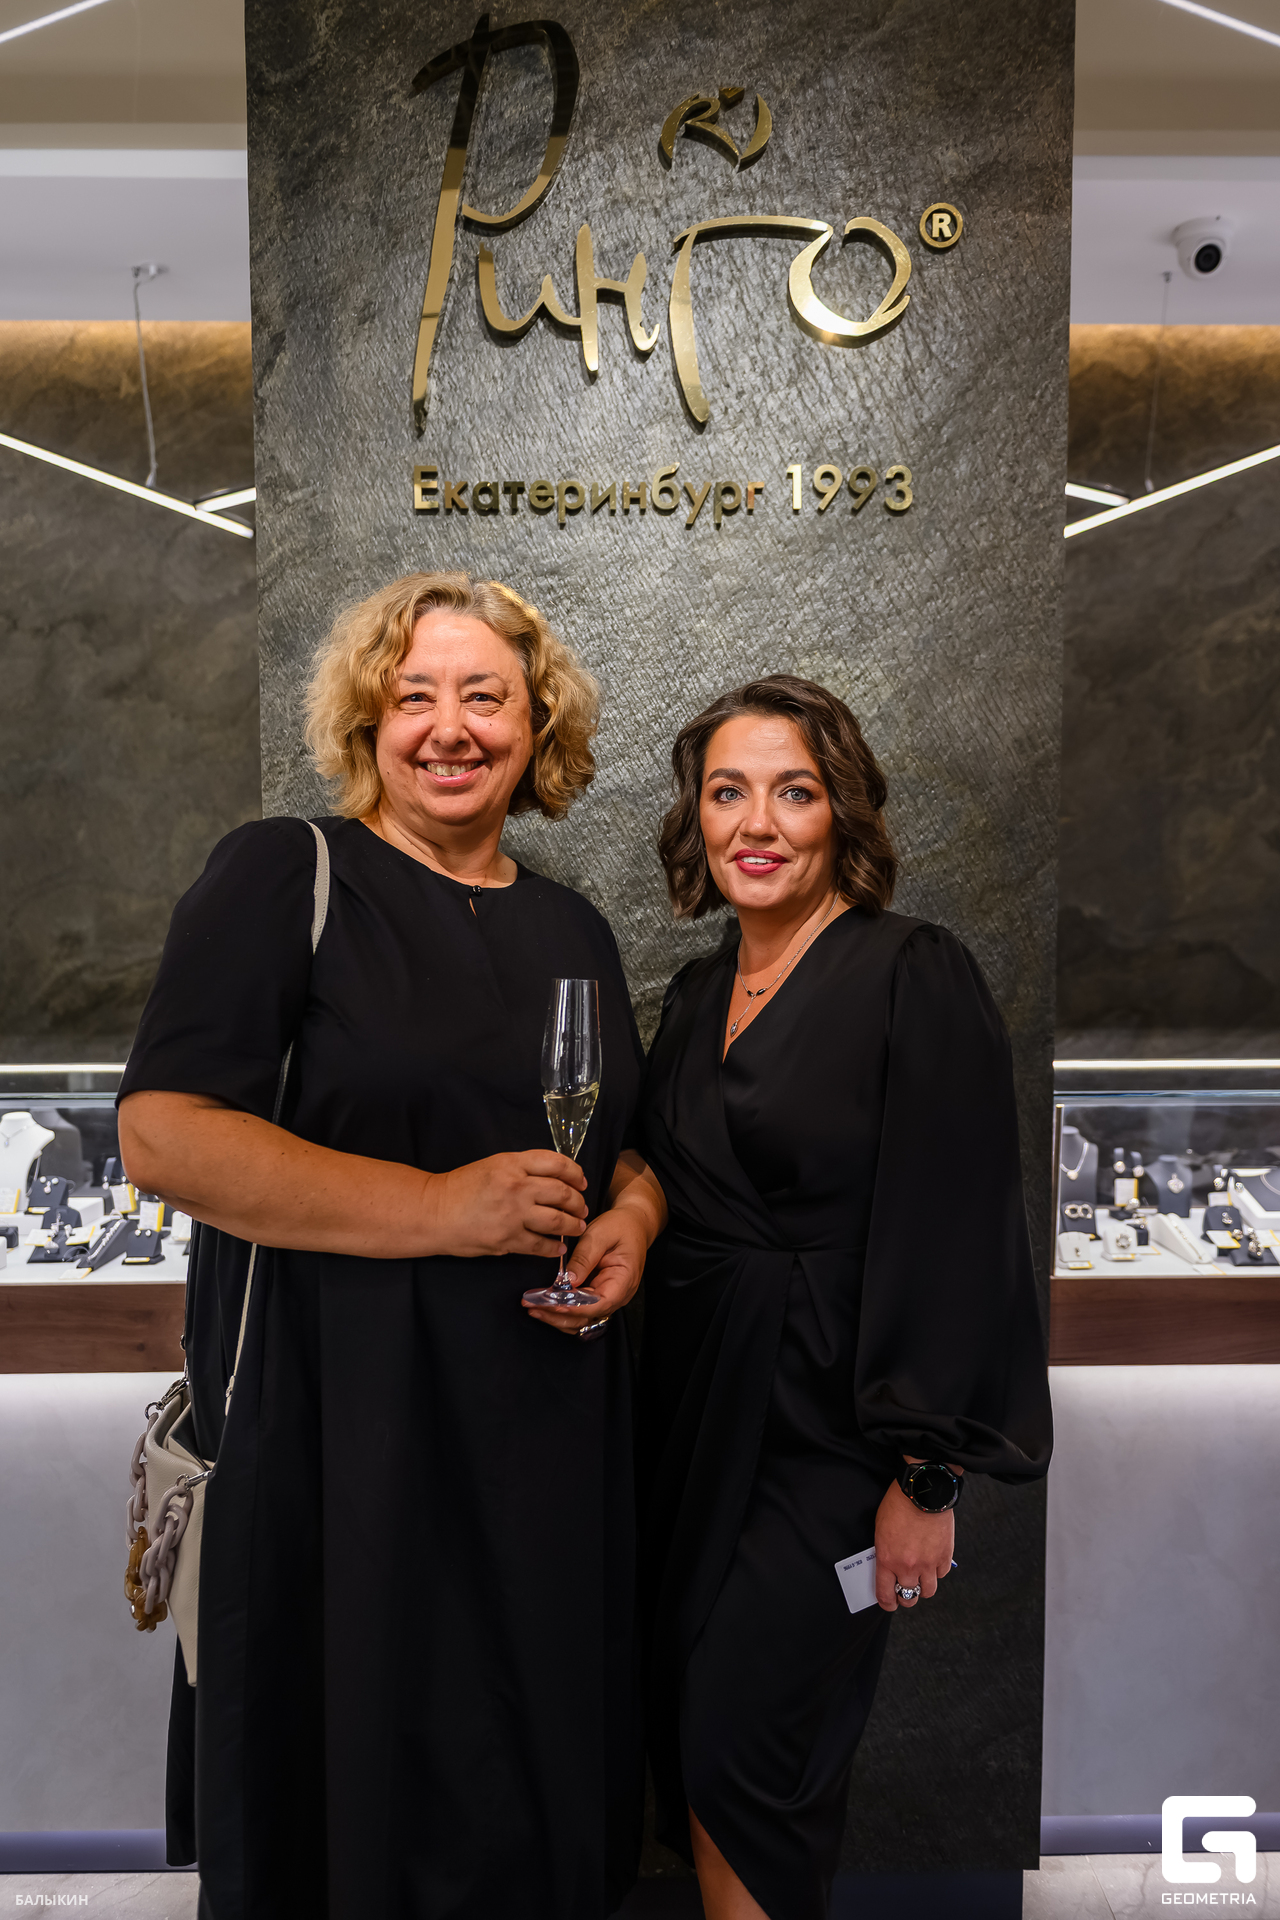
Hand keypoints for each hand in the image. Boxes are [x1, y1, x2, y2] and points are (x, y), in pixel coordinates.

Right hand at [426, 1150, 586, 1258]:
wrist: (435, 1212)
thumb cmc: (461, 1187)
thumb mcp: (493, 1166)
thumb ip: (522, 1169)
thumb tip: (553, 1179)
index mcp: (513, 1164)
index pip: (556, 1163)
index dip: (575, 1172)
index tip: (581, 1181)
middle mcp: (517, 1187)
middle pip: (562, 1193)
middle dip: (578, 1202)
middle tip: (582, 1207)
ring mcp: (513, 1215)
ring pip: (557, 1221)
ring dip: (573, 1225)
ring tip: (578, 1227)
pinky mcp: (507, 1239)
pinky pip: (540, 1245)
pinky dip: (553, 1247)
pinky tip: (558, 1247)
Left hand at [524, 1203, 649, 1334]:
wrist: (632, 1224)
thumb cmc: (620, 1227)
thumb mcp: (600, 1235)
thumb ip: (584, 1258)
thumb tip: (569, 1280)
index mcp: (623, 1281)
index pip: (600, 1304)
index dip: (575, 1308)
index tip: (553, 1305)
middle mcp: (617, 1295)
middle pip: (588, 1316)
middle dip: (559, 1315)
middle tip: (534, 1307)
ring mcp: (607, 1298)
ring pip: (582, 1319)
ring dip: (558, 1317)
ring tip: (534, 1309)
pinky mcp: (597, 1295)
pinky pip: (580, 1310)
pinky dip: (562, 1311)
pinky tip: (545, 1305)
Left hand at [874, 1478, 954, 1611]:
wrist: (922, 1491)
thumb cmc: (898, 1504)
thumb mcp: (880, 1530)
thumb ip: (885, 1553)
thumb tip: (889, 1568)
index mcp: (887, 1560)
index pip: (885, 1594)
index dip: (887, 1603)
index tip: (889, 1604)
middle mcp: (908, 1566)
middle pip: (909, 1597)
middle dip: (906, 1598)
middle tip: (906, 1592)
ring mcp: (928, 1563)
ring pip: (928, 1591)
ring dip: (924, 1587)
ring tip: (921, 1579)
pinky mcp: (944, 1556)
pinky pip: (942, 1574)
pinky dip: (937, 1571)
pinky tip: (933, 1562)